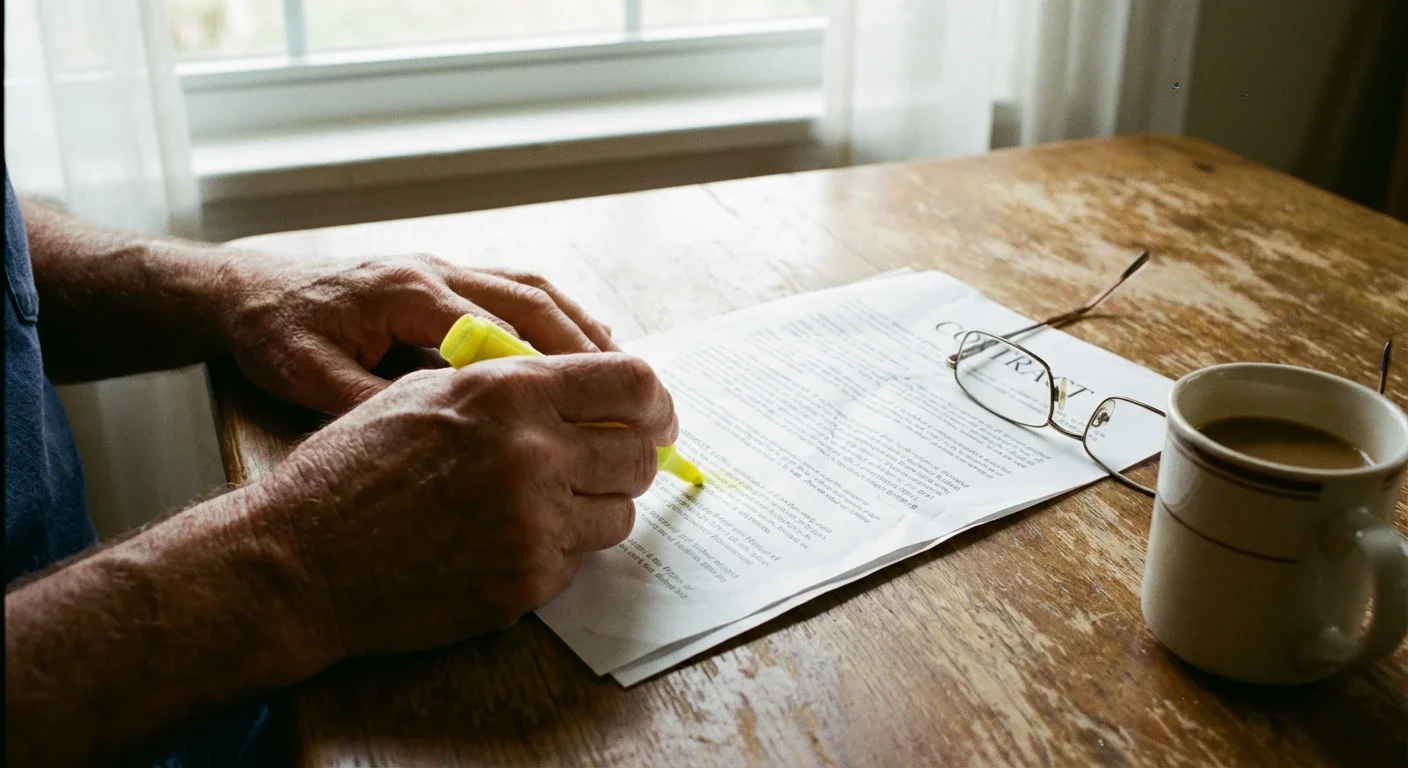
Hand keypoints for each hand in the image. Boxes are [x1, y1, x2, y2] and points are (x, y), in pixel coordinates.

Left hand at [216, 252, 617, 413]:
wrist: (245, 292)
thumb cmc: (275, 336)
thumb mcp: (305, 376)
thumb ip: (367, 400)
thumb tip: (433, 437)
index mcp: (404, 293)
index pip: (494, 325)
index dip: (550, 364)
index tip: (590, 407)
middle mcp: (433, 271)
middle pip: (531, 300)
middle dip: (586, 347)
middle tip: (632, 394)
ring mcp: (443, 269)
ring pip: (532, 290)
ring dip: (581, 329)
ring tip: (625, 375)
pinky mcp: (445, 278)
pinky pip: (516, 291)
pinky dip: (558, 320)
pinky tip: (583, 352)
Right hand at [252, 352, 676, 659]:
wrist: (299, 561)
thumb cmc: (352, 469)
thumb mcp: (426, 393)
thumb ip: (509, 383)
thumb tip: (582, 389)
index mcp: (508, 391)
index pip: (631, 382)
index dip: (653, 400)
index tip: (654, 417)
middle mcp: (531, 452)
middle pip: (639, 452)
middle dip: (632, 457)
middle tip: (611, 463)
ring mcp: (533, 522)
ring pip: (620, 512)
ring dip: (597, 507)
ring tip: (547, 503)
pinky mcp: (526, 582)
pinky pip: (580, 560)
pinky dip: (558, 550)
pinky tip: (507, 540)